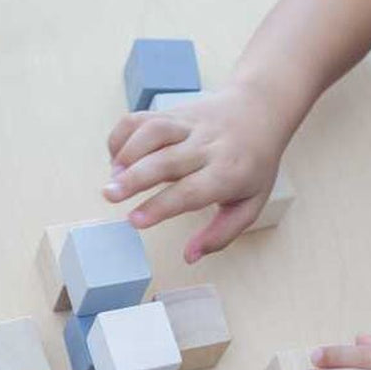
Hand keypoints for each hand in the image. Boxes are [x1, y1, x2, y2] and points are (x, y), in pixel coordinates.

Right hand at [104, 86, 287, 262]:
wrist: (260, 112)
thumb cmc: (253, 165)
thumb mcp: (249, 204)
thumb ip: (221, 233)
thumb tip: (190, 257)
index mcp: (228, 173)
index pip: (191, 191)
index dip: (161, 206)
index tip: (135, 221)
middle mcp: (207, 146)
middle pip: (167, 160)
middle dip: (135, 178)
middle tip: (110, 196)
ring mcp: (189, 125)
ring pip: (154, 132)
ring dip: (127, 152)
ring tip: (112, 178)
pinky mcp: (174, 112)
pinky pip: (143, 118)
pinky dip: (123, 135)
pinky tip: (116, 158)